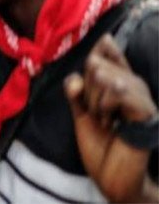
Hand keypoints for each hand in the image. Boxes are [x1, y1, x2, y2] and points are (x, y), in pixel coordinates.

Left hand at [64, 34, 156, 202]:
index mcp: (117, 79)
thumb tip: (78, 75)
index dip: (92, 58)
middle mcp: (132, 82)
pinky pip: (117, 90)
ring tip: (105, 121)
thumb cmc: (99, 142)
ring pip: (103, 75)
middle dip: (87, 92)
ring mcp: (141, 95)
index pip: (105, 47)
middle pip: (95, 63)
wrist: (110, 174)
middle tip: (98, 114)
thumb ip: (76, 89)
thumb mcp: (80, 110)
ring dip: (95, 102)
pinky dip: (105, 107)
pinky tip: (111, 123)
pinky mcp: (145, 109)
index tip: (86, 87)